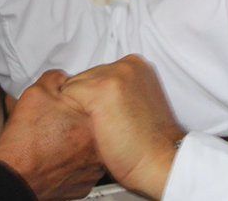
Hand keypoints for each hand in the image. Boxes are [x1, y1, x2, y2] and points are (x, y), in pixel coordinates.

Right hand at [0, 70, 103, 200]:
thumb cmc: (24, 142)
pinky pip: (85, 166)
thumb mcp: (36, 94)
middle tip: (60, 122)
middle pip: (95, 123)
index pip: (96, 100)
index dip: (78, 99)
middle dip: (79, 120)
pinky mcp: (86, 183)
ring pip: (91, 146)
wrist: (14, 177)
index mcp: (92, 121)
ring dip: (79, 142)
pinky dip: (75, 160)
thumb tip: (63, 78)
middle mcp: (99, 147)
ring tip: (56, 141)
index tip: (68, 104)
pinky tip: (58, 156)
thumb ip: (55, 79)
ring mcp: (94, 168)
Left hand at [59, 55, 184, 199]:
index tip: (109, 117)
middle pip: (84, 78)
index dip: (95, 99)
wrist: (161, 161)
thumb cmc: (148, 143)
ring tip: (99, 129)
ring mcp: (112, 75)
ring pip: (73, 86)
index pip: (97, 74)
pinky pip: (66, 96)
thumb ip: (118, 92)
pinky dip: (72, 115)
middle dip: (86, 102)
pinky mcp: (98, 90)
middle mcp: (125, 65)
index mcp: (136, 66)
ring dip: (78, 108)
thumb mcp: (138, 104)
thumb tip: (90, 94)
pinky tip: (91, 130)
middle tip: (105, 126)